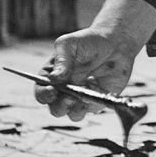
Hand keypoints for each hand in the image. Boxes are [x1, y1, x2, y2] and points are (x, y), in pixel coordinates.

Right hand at [33, 0, 155, 121]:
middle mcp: (64, 90)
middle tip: (70, 96)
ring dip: (77, 109)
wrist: (114, 43)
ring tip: (84, 95)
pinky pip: (93, 109)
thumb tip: (53, 78)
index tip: (53, 90)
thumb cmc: (88, 41)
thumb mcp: (69, 43)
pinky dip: (95, 101)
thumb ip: (61, 60)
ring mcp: (80, 97)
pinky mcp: (97, 100)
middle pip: (55, 109)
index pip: (41, 92)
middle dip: (60, 106)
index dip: (44, 94)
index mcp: (52, 77)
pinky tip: (98, 85)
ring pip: (73, 115)